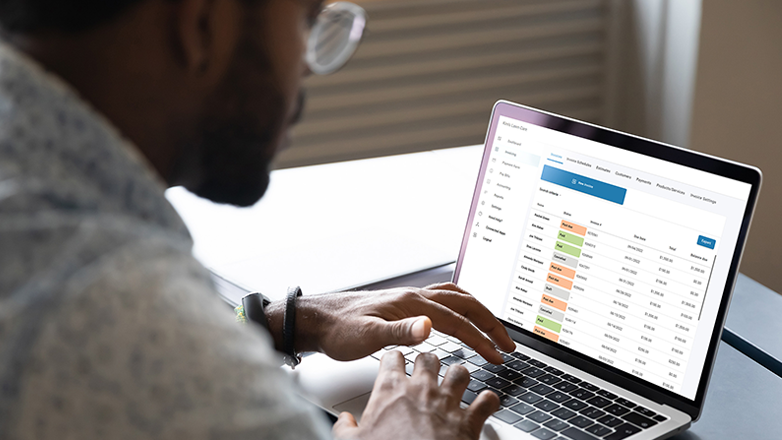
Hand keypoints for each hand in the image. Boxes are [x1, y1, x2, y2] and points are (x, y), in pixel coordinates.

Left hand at [266, 282, 514, 363]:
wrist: (319, 318)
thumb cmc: (340, 329)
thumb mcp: (367, 336)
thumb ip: (399, 332)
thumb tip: (429, 327)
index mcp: (411, 303)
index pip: (457, 321)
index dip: (481, 339)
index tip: (498, 356)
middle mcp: (415, 296)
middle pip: (465, 304)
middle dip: (490, 324)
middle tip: (508, 344)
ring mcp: (411, 297)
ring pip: (457, 298)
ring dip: (480, 312)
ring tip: (494, 330)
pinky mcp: (405, 303)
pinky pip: (444, 298)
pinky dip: (462, 306)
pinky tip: (461, 316)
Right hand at [332, 351, 498, 439]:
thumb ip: (345, 429)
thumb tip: (343, 421)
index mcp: (391, 390)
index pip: (392, 357)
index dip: (394, 359)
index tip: (395, 363)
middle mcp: (422, 389)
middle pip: (428, 357)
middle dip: (428, 362)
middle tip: (426, 371)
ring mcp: (448, 402)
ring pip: (460, 371)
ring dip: (459, 376)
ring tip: (456, 382)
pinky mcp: (469, 421)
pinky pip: (486, 400)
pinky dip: (488, 401)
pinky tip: (485, 404)